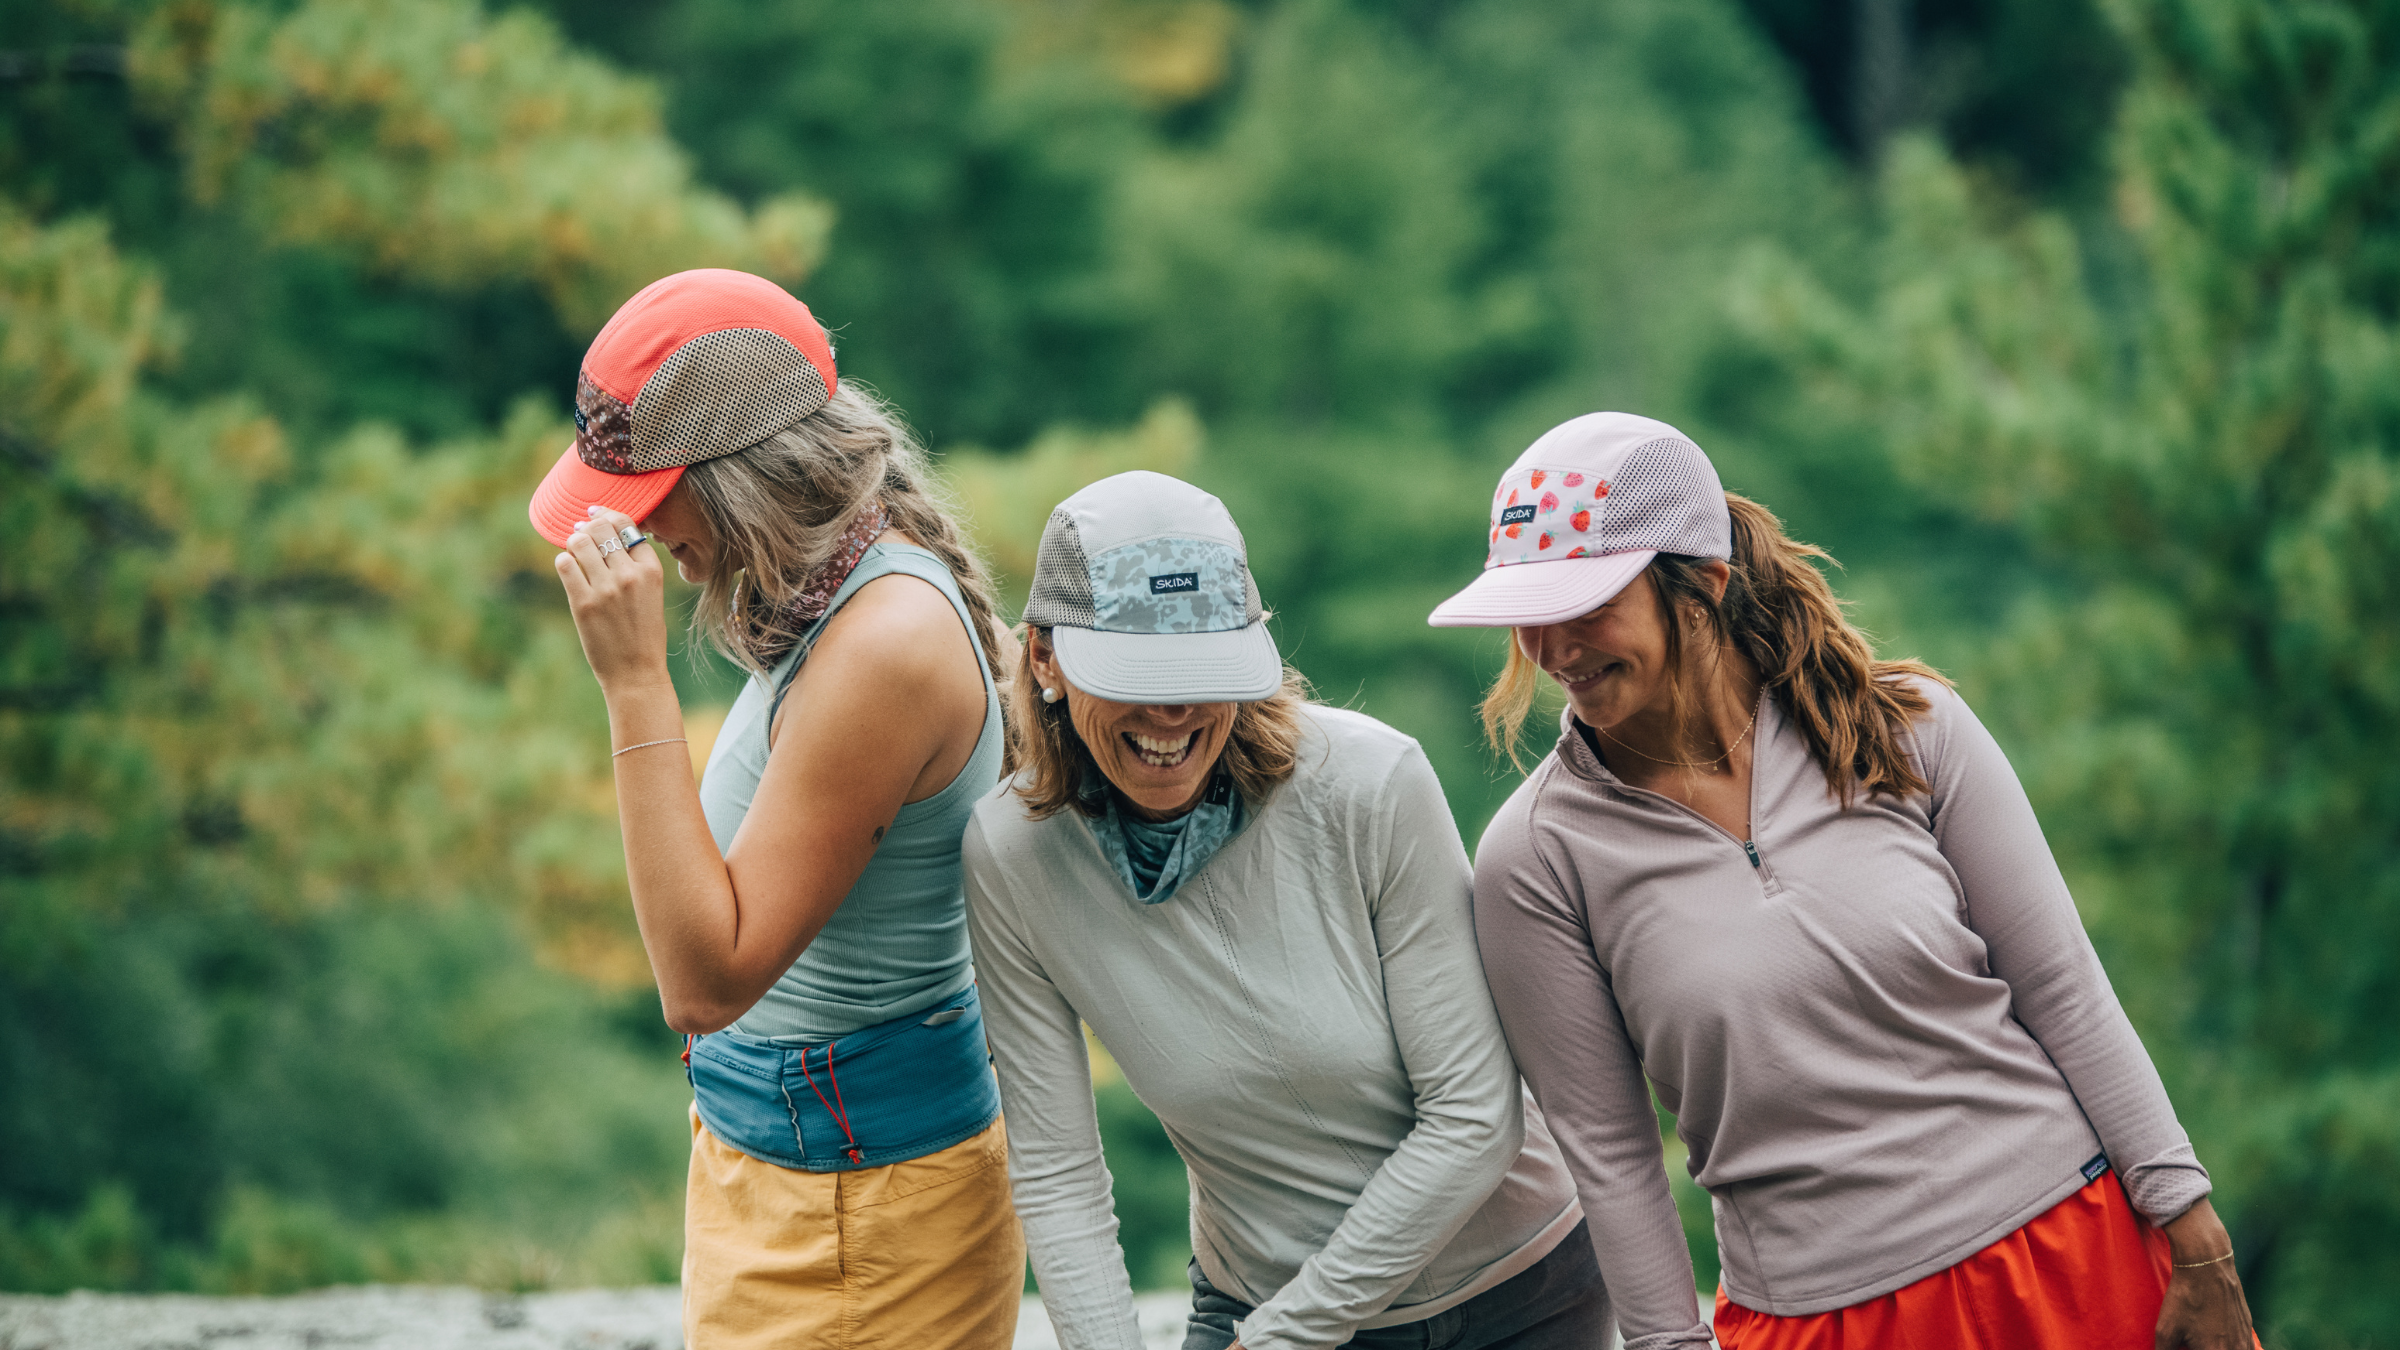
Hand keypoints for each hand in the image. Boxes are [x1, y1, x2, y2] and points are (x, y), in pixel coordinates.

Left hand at [554, 505, 671, 695]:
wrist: (636, 672)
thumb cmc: (643, 633)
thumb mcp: (652, 594)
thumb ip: (634, 565)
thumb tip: (602, 532)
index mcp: (652, 570)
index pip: (626, 525)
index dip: (608, 515)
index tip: (596, 513)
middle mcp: (629, 575)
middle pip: (601, 528)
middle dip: (588, 525)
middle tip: (582, 530)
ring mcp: (605, 588)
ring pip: (580, 541)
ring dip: (573, 541)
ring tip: (574, 549)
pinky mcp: (583, 602)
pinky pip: (564, 564)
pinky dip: (563, 561)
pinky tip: (569, 568)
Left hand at [2155, 1199, 2255, 1348]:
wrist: (2208, 1266)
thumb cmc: (2186, 1298)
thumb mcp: (2167, 1330)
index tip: (2188, 1347)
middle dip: (2207, 1349)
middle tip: (2193, 1344)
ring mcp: (2247, 1340)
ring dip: (2220, 1349)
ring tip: (2204, 1342)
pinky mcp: (2248, 1328)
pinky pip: (2245, 1348)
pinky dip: (2234, 1348)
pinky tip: (2217, 1340)